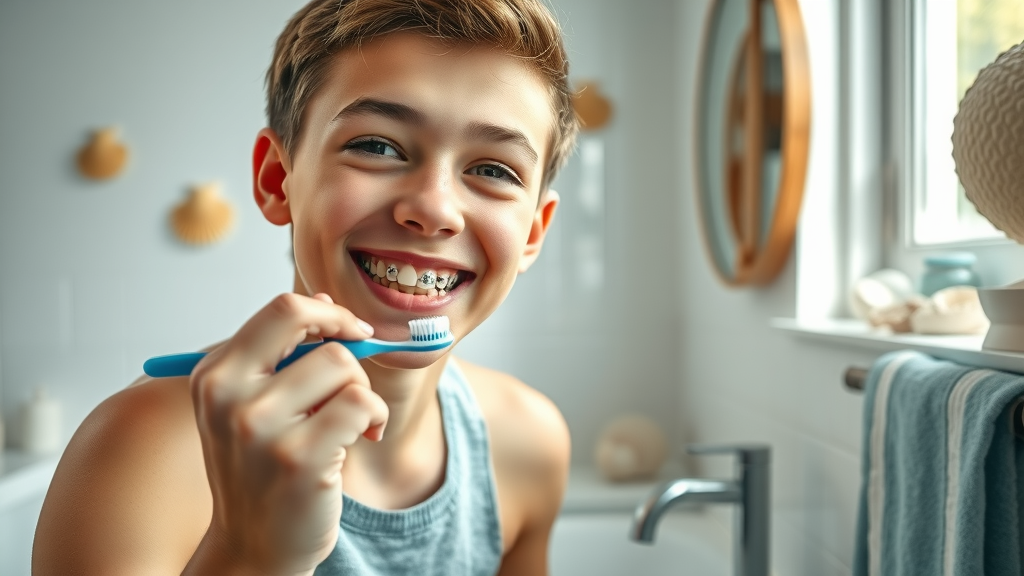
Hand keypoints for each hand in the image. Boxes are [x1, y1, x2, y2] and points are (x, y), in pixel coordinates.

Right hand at [185, 293, 387, 574]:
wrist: (254, 548)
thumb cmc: (263, 470)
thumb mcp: (257, 406)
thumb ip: (284, 353)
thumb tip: (324, 301)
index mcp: (214, 374)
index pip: (282, 309)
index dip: (327, 312)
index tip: (351, 330)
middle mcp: (227, 396)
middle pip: (311, 323)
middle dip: (347, 346)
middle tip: (354, 379)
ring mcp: (260, 428)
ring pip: (343, 365)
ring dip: (363, 392)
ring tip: (352, 424)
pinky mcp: (298, 459)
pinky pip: (362, 403)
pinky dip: (375, 417)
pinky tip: (363, 437)